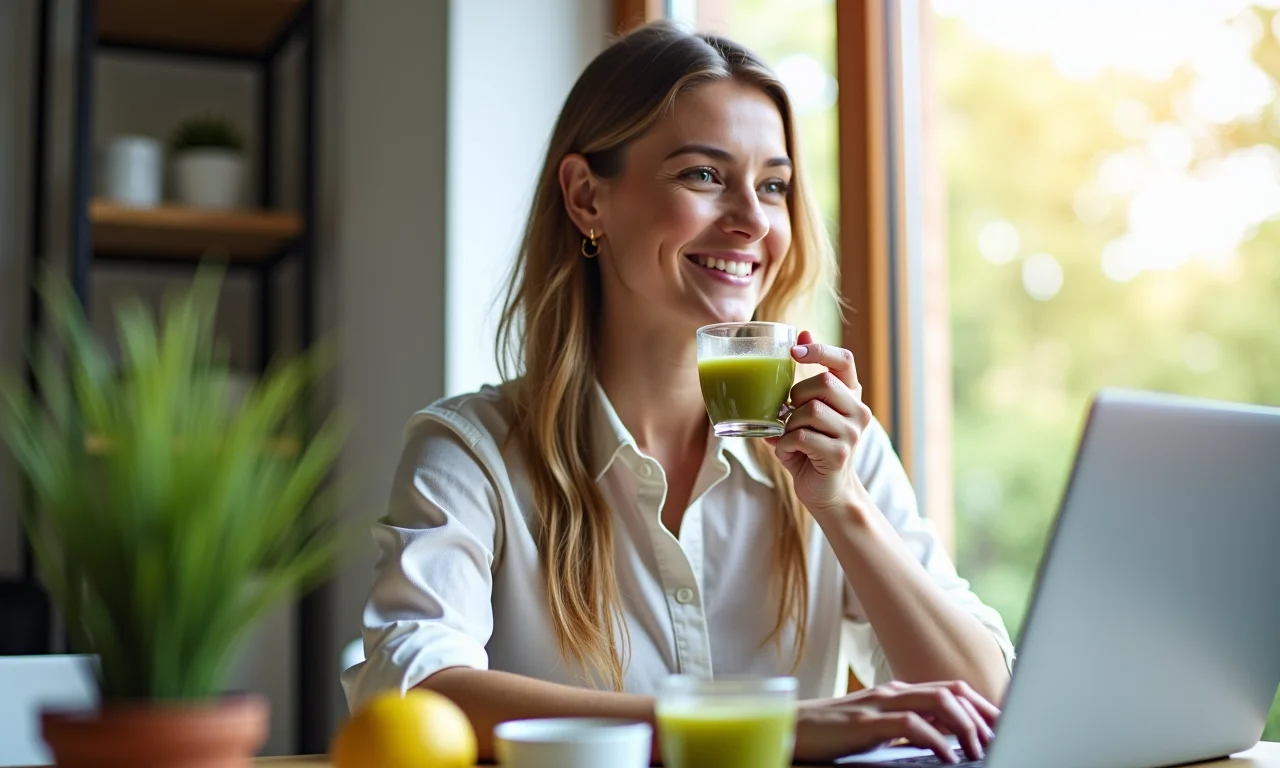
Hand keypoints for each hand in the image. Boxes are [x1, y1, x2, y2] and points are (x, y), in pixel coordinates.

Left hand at [771, 330, 872, 513]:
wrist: (825, 492)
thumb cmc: (810, 448)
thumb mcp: (806, 411)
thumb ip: (803, 378)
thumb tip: (800, 332)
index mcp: (851, 396)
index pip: (844, 360)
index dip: (820, 350)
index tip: (794, 351)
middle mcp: (858, 411)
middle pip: (824, 383)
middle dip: (796, 396)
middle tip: (790, 415)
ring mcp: (852, 434)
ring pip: (810, 411)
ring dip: (789, 424)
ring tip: (789, 437)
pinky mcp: (839, 454)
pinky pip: (801, 437)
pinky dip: (784, 445)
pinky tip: (787, 452)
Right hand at [794, 680, 999, 764]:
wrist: (791, 730)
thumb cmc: (833, 733)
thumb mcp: (878, 729)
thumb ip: (909, 727)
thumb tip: (946, 739)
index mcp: (899, 692)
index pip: (951, 689)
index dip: (982, 706)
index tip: (1003, 727)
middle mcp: (894, 691)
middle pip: (952, 691)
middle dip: (983, 714)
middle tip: (1002, 738)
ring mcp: (880, 703)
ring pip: (938, 701)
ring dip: (965, 726)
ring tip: (978, 749)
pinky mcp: (866, 721)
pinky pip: (911, 724)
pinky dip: (936, 739)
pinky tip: (948, 757)